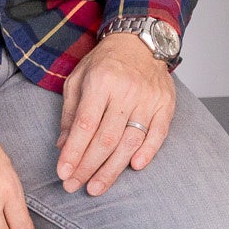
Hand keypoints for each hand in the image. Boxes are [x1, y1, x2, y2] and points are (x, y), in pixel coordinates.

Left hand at [55, 30, 176, 195]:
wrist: (140, 41)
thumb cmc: (105, 62)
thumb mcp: (78, 78)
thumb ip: (70, 112)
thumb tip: (63, 145)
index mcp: (100, 82)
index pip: (85, 124)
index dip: (73, 152)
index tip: (63, 172)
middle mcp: (126, 91)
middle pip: (106, 138)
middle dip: (88, 167)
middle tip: (74, 186)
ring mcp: (148, 99)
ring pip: (130, 141)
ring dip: (112, 169)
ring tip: (96, 187)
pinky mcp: (165, 105)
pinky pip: (158, 134)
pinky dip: (148, 152)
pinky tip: (134, 167)